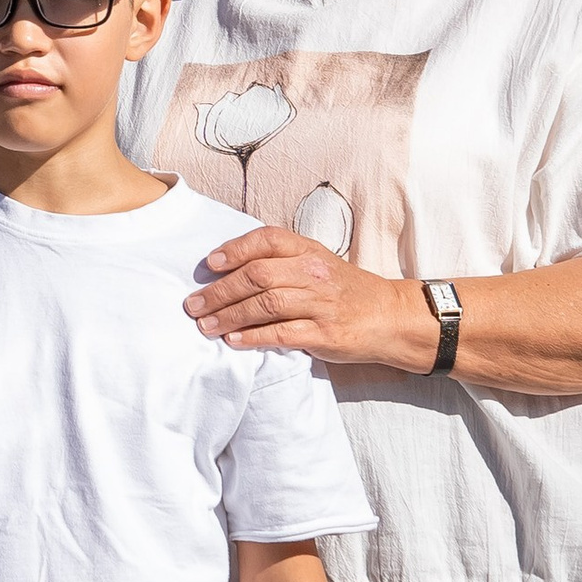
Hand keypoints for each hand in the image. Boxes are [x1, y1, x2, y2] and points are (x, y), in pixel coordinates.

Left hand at [187, 228, 427, 369]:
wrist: (389, 317)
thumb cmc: (344, 290)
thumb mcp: (317, 263)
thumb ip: (281, 262)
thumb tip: (228, 269)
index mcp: (309, 251)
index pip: (266, 240)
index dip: (234, 250)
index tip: (209, 264)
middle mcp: (313, 273)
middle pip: (257, 276)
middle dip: (219, 291)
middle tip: (192, 304)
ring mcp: (320, 304)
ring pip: (264, 305)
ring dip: (228, 316)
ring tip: (204, 325)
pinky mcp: (324, 334)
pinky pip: (281, 334)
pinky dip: (253, 337)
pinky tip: (232, 341)